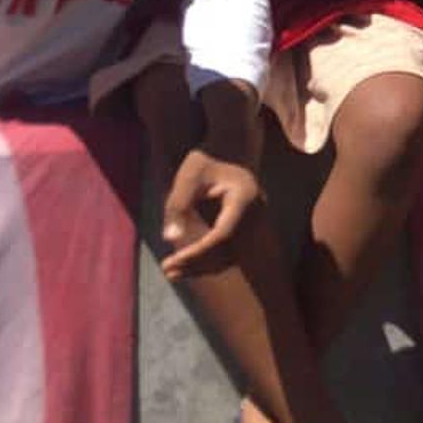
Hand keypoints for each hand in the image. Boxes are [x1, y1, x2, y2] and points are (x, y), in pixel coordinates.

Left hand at [160, 149, 261, 279]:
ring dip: (202, 266)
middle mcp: (256, 214)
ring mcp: (255, 223)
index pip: (222, 234)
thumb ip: (178, 205)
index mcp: (244, 199)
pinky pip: (231, 251)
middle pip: (228, 250)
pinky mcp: (248, 229)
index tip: (173, 259)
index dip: (198, 250)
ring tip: (172, 272)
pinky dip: (210, 259)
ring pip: (230, 255)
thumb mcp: (188, 176)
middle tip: (167, 271)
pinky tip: (187, 264)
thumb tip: (170, 239)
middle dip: (197, 263)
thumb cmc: (206, 160)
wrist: (229, 151)